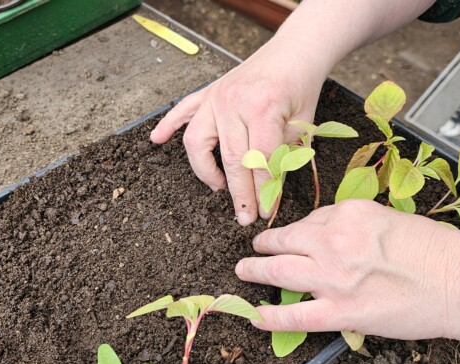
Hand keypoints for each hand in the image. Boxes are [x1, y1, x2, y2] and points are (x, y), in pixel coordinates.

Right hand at [150, 38, 326, 224]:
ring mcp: (216, 96)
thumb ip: (283, 159)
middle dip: (239, 193)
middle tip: (245, 217)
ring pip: (197, 141)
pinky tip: (157, 140)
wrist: (294, 51)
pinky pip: (182, 110)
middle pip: (231, 159)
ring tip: (218, 186)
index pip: (258, 160)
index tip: (266, 212)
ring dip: (204, 170)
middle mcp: (233, 101)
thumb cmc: (300, 87)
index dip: (263, 190)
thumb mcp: (302, 126)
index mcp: (263, 106)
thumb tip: (269, 197)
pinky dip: (168, 125)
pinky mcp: (208, 92)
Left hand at [235, 200, 459, 347]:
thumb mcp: (389, 219)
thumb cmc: (436, 250)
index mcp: (348, 214)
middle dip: (264, 245)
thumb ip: (352, 227)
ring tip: (243, 272)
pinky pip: (294, 316)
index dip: (297, 232)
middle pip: (284, 241)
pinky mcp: (341, 312)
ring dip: (254, 271)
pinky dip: (270, 317)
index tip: (290, 237)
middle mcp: (333, 241)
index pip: (309, 220)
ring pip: (278, 273)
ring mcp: (333, 278)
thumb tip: (325, 237)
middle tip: (254, 250)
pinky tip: (254, 316)